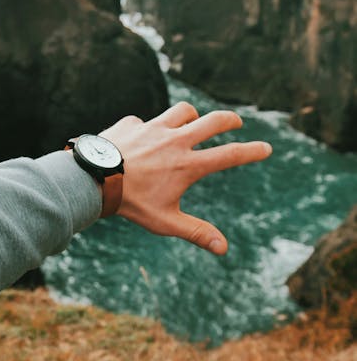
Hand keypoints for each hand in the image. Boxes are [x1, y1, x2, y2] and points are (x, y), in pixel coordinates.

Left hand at [100, 102, 271, 254]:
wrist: (94, 180)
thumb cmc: (132, 204)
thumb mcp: (166, 221)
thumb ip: (196, 232)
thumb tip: (224, 248)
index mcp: (188, 164)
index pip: (230, 155)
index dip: (252, 151)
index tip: (266, 148)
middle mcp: (175, 140)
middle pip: (214, 121)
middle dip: (230, 119)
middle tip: (237, 121)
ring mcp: (153, 128)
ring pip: (183, 111)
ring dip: (193, 115)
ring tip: (193, 122)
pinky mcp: (133, 124)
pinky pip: (146, 120)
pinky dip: (150, 128)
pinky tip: (142, 139)